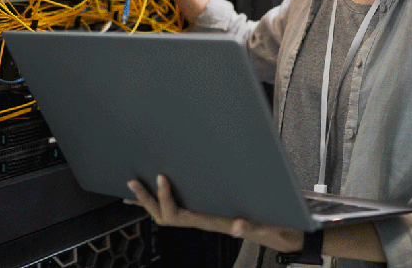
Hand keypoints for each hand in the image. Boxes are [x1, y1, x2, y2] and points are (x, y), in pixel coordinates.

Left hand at [125, 175, 304, 252]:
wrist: (276, 234)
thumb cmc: (270, 225)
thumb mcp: (266, 224)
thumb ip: (253, 226)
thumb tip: (239, 228)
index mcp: (210, 221)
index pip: (179, 214)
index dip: (166, 198)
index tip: (163, 178)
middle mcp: (201, 221)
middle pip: (164, 216)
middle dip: (147, 199)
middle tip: (135, 181)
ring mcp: (201, 219)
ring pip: (167, 214)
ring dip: (149, 202)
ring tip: (135, 188)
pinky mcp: (204, 215)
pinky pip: (176, 211)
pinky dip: (161, 202)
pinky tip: (154, 195)